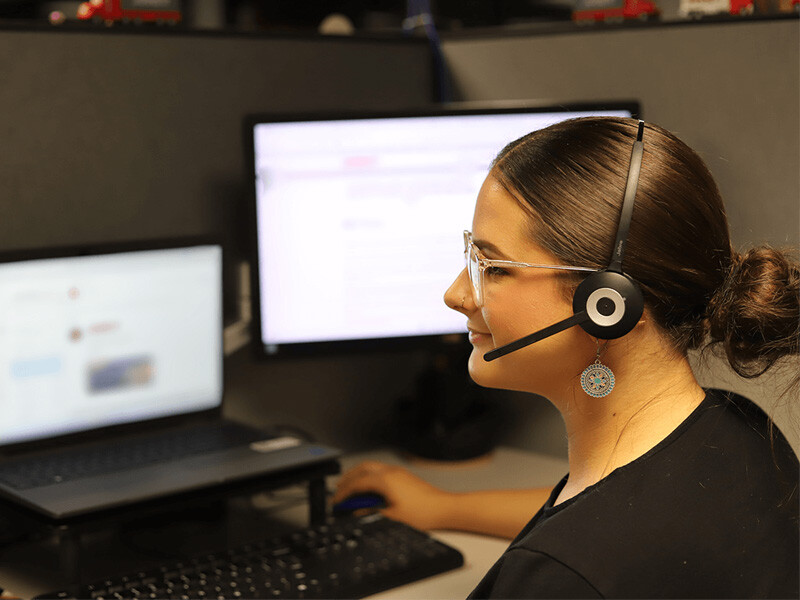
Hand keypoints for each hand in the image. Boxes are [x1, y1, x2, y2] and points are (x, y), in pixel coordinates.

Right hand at [333, 461, 452, 530]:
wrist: (444, 508)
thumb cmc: (423, 513)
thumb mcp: (392, 517)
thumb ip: (371, 513)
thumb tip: (358, 511)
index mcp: (385, 480)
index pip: (357, 483)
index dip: (343, 493)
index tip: (336, 501)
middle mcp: (390, 472)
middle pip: (362, 469)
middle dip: (348, 478)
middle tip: (338, 489)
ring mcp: (398, 472)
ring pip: (371, 467)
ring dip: (358, 475)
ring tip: (351, 488)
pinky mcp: (404, 476)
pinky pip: (380, 470)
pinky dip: (369, 476)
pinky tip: (369, 488)